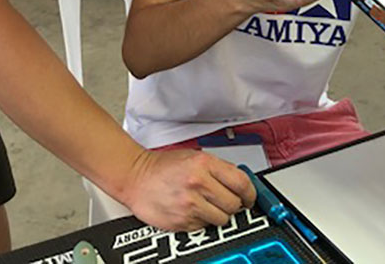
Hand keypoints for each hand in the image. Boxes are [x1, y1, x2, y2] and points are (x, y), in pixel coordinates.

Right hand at [120, 148, 255, 230]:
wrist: (134, 177)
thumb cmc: (161, 167)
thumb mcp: (193, 156)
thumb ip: (217, 168)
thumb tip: (240, 182)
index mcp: (203, 164)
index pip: (241, 182)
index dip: (250, 193)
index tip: (249, 197)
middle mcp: (198, 183)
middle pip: (234, 204)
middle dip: (232, 204)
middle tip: (223, 200)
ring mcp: (190, 204)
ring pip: (222, 219)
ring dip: (217, 214)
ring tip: (204, 204)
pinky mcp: (182, 221)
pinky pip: (205, 227)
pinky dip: (201, 221)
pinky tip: (191, 210)